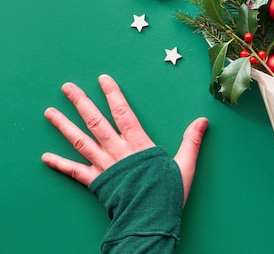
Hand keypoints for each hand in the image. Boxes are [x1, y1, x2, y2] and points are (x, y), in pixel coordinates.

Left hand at [41, 74, 207, 203]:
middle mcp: (117, 151)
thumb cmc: (167, 194)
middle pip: (95, 122)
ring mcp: (104, 166)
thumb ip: (191, 141)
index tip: (103, 79)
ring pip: (80, 141)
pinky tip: (45, 157)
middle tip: (67, 87)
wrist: (149, 219)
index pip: (123, 113)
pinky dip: (59, 164)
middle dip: (81, 102)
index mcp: (138, 144)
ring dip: (64, 126)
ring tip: (50, 112)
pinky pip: (74, 171)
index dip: (113, 95)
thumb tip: (202, 121)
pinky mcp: (96, 182)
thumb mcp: (185, 165)